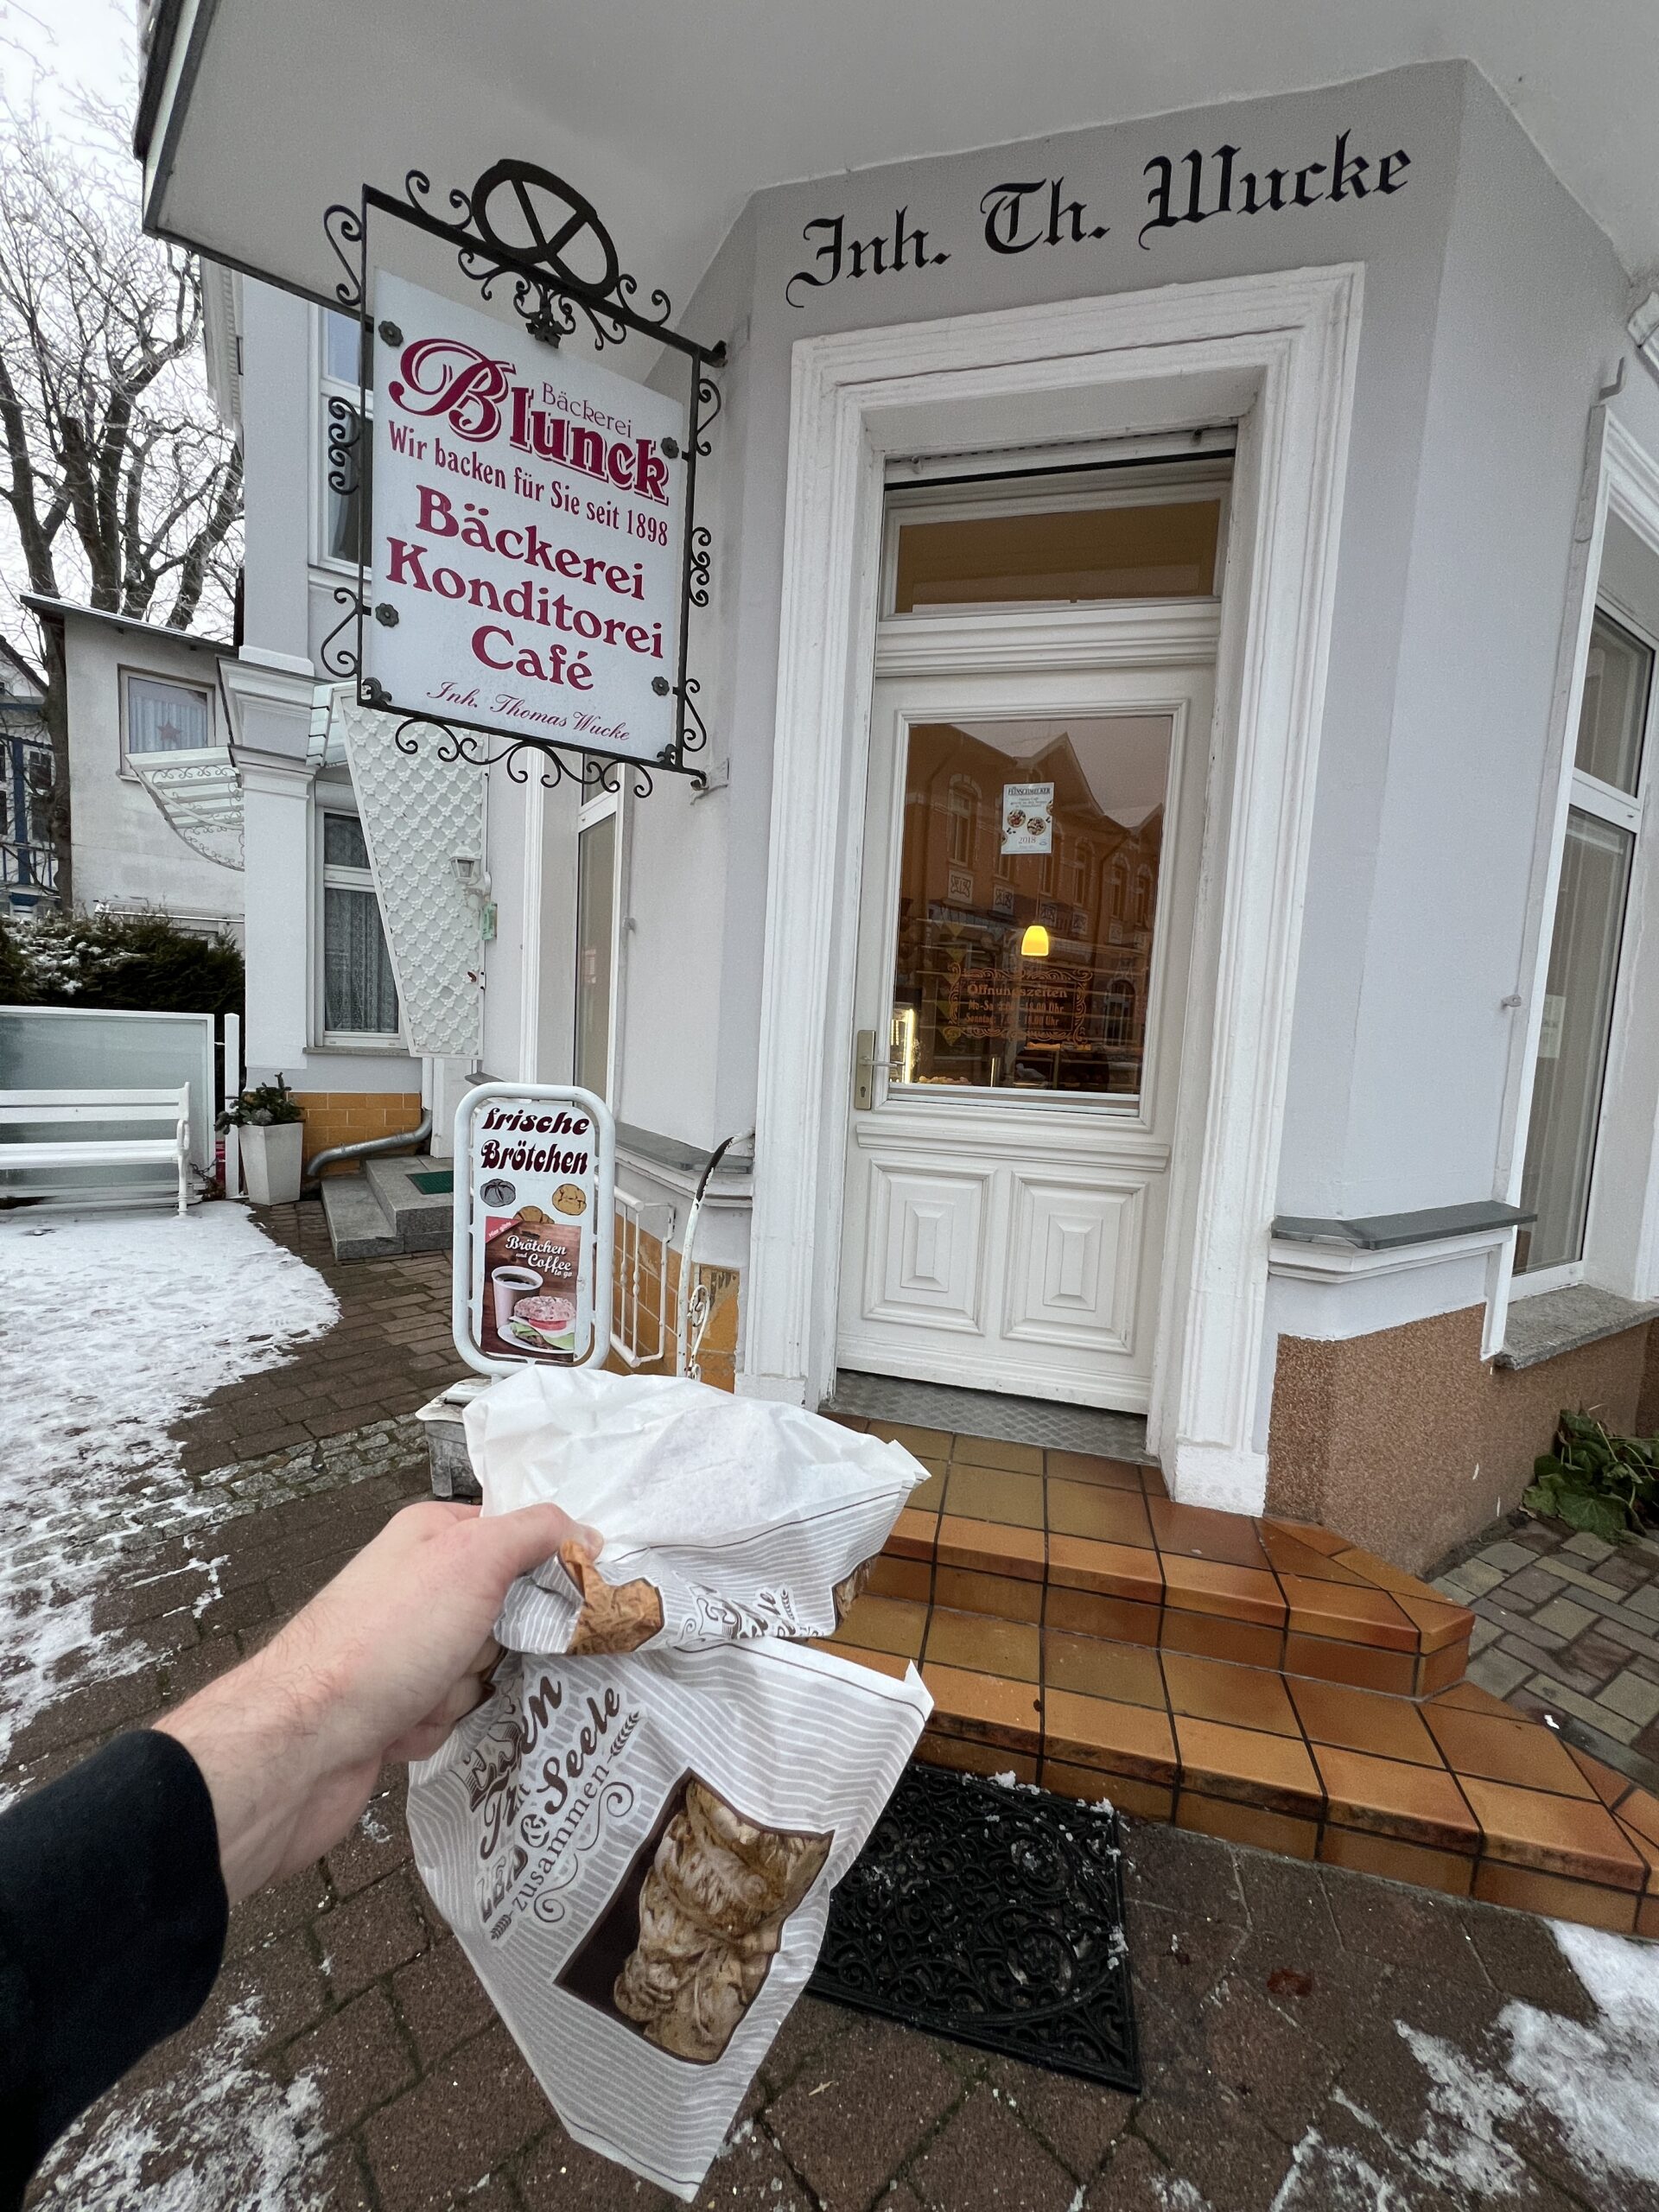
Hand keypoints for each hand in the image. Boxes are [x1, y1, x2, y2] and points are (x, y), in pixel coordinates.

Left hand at [156, 1499, 597, 1902]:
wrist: (303, 1743)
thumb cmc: (384, 1640)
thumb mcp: (472, 1558)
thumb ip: (536, 1533)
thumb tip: (587, 1532)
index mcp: (428, 1536)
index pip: (514, 1536)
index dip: (544, 1566)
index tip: (570, 1592)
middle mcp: (414, 1587)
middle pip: (504, 1610)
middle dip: (499, 1642)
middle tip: (473, 1649)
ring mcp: (402, 1649)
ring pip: (480, 1668)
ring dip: (463, 1690)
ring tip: (423, 1696)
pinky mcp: (393, 1707)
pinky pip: (451, 1714)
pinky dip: (437, 1727)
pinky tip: (402, 1730)